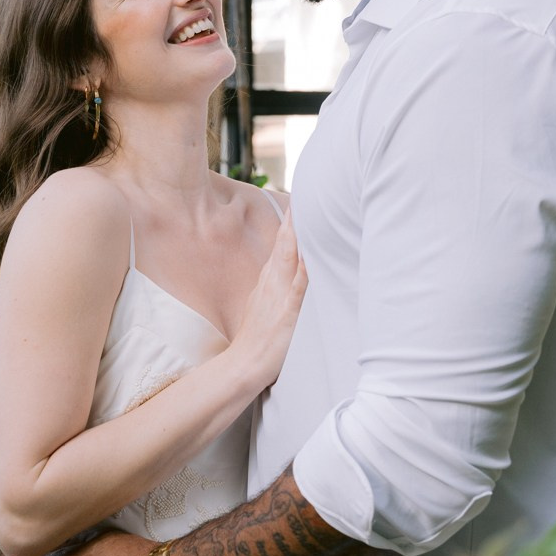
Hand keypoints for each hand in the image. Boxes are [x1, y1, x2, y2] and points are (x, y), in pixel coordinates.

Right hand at [227, 206, 306, 392]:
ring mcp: (280, 295)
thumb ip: (282, 285)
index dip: (294, 220)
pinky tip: (312, 256)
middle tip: (309, 190)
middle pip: (286, 242)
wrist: (244, 365)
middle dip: (297, 217)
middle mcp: (274, 281)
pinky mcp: (288, 312)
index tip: (304, 198)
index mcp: (271, 279)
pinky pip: (299, 287)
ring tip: (310, 211)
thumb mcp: (268, 304)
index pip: (284, 242)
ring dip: (300, 235)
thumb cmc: (259, 339)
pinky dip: (304, 269)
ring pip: (292, 258)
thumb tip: (297, 267)